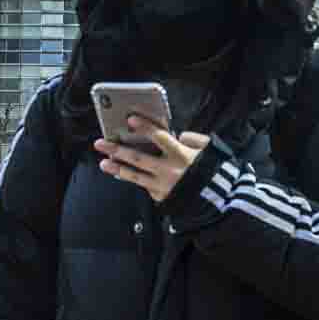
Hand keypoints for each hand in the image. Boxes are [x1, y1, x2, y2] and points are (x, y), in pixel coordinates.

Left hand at [94, 123, 210, 204]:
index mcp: (181, 155)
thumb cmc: (213, 171)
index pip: (159, 137)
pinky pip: (146, 187)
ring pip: (136, 177)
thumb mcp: (208, 150)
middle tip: (100, 143)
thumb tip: (178, 135)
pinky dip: (137, 180)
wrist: (218, 200)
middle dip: (117, 150)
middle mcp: (169, 171)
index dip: (144, 127)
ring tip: (103, 163)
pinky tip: (124, 175)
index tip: (129, 119)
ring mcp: (163, 186)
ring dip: (117, 169)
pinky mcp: (162, 198)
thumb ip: (193, 139)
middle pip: (138, 158)